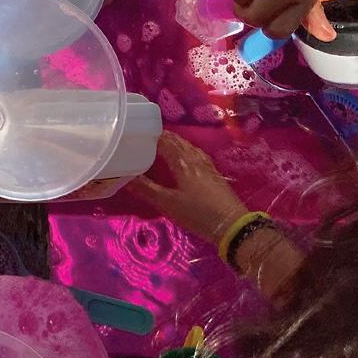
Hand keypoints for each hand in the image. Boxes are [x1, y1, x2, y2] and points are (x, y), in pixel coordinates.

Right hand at [127, 132, 250, 244]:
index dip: (151, 135)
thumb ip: (146, 189)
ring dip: (175, 143)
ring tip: (163, 145)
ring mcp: (206, 165)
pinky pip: (197, 154)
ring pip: (188, 147)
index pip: (164, 141)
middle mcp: (194, 158)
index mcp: (181, 162)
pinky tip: (186, 157)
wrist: (231, 224)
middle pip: (177, 141)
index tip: (138, 133)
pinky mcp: (214, 173)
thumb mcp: (168, 203)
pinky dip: (186, 151)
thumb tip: (126, 176)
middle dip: (162, 137)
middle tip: (147, 138)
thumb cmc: (197, 213)